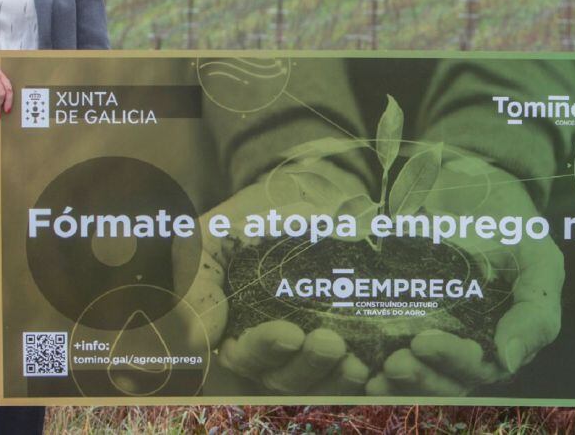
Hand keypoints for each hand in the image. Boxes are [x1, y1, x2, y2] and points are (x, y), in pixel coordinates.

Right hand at [177, 158, 370, 394]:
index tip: (290, 333)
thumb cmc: (249, 217)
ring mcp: (307, 348)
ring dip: (337, 377)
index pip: (244, 355)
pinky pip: (351, 369)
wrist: (300, 194)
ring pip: (320, 380)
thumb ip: (199, 283)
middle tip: (330, 343)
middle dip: (308, 365)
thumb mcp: (211, 238)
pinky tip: (375, 365)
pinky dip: (363, 372)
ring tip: (355, 362)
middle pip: (285, 376)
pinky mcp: (345, 340)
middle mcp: (269, 349)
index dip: (266, 349)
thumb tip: (202, 339)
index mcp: (232, 329)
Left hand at [366, 158, 563, 394]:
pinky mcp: (399, 315)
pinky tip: (353, 359)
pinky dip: (369, 358)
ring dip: (393, 380)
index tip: (423, 342)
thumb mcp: (539, 260)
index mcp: (499, 339)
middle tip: (392, 362)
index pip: (478, 366)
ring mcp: (431, 331)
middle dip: (418, 377)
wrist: (472, 184)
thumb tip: (508, 359)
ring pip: (414, 373)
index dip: (452, 361)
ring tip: (371, 372)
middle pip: (442, 379)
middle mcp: (465, 344)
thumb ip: (536, 309)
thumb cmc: (512, 226)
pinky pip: (383, 347)